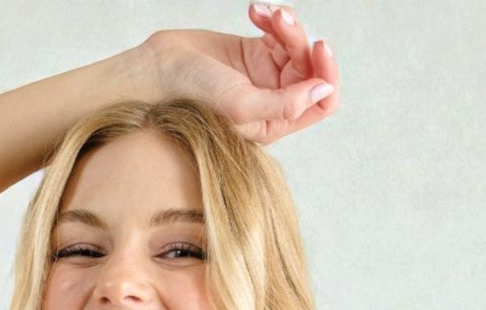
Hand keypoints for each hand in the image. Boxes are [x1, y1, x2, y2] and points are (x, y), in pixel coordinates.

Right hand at [145, 5, 339, 146]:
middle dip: (298, 39)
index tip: (317, 46)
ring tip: (262, 13)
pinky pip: (280, 30)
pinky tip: (253, 11)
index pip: (321, 102)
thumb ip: (286, 104)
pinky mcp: (254, 50)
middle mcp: (275, 101)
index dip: (327, 74)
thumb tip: (323, 90)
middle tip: (277, 20)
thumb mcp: (242, 106)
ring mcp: (266, 74)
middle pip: (310, 66)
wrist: (159, 71)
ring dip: (286, 22)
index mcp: (277, 122)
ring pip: (297, 44)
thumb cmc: (193, 98)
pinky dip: (272, 16)